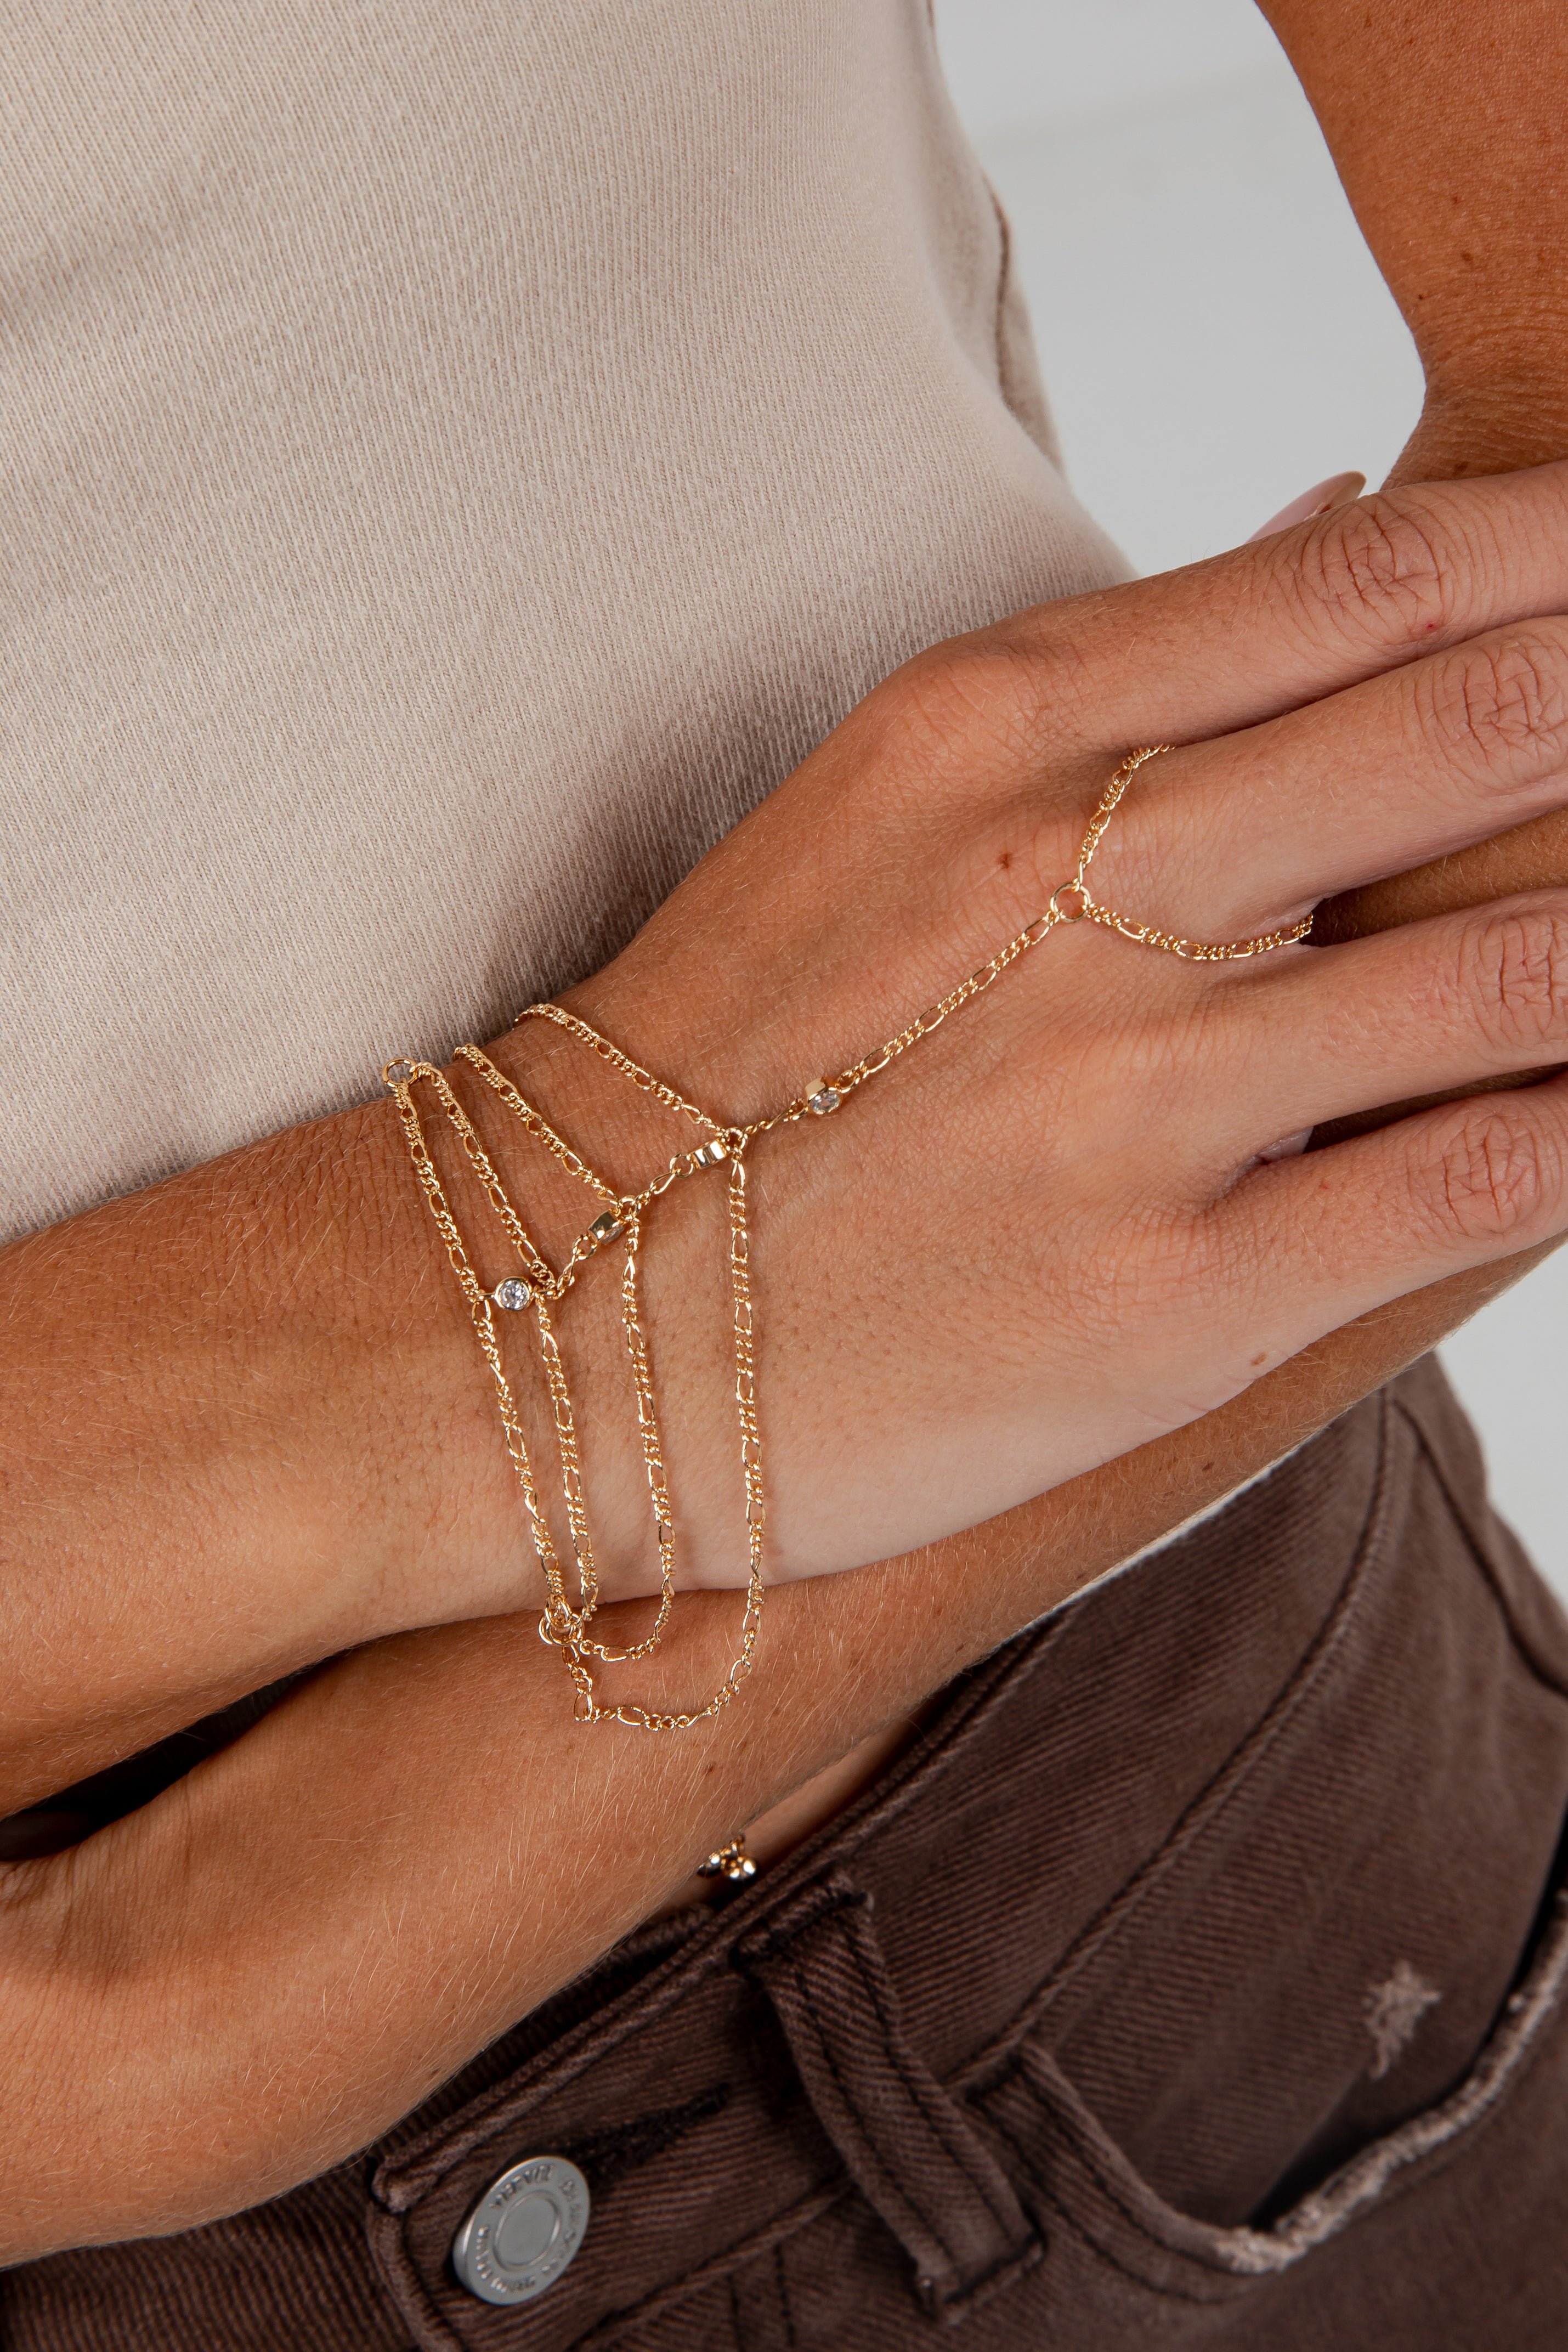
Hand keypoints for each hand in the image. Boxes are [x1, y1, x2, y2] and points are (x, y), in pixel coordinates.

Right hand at [11, 464, 1567, 1795]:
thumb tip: (1344, 515)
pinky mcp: (1170, 1301)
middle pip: (1477, 733)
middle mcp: (1076, 888)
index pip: (1364, 582)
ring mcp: (1128, 1100)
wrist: (556, 1308)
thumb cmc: (734, 1055)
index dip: (1561, 551)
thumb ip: (1126, 672)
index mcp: (998, 731)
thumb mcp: (883, 804)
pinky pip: (1471, 1184)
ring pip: (1517, 974)